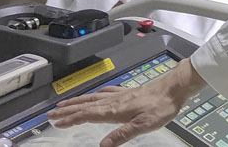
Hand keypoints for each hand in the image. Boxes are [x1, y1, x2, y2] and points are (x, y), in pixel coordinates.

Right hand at [48, 58, 205, 146]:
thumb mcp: (143, 125)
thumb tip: (103, 146)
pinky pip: (106, 92)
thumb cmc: (162, 105)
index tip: (56, 122)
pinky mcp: (129, 91)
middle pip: (86, 105)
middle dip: (68, 109)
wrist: (175, 87)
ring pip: (94, 98)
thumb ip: (122, 135)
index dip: (71, 119)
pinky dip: (95, 95)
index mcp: (115, 110)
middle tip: (52, 113)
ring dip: (78, 101)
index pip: (87, 114)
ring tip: (65, 103)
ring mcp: (122, 94)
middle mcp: (115, 100)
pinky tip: (96, 95)